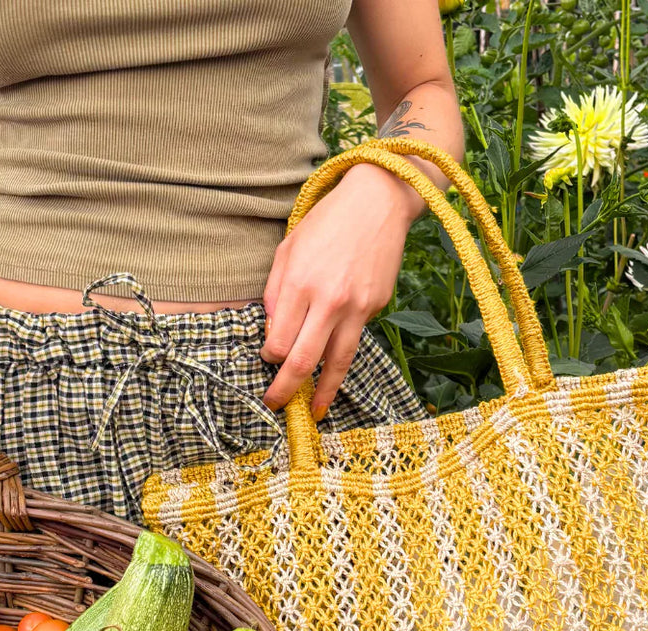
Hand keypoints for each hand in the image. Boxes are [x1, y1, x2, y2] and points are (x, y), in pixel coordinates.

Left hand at [260, 164, 417, 418]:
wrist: (379, 201)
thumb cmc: (327, 221)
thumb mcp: (289, 247)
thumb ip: (276, 291)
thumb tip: (273, 330)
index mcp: (300, 283)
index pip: (278, 340)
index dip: (270, 357)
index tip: (268, 359)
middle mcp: (328, 300)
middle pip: (303, 361)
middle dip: (286, 389)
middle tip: (276, 406)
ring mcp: (356, 307)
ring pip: (336, 363)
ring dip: (323, 393)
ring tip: (316, 412)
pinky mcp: (375, 308)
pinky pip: (354, 338)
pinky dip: (341, 355)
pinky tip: (334, 365)